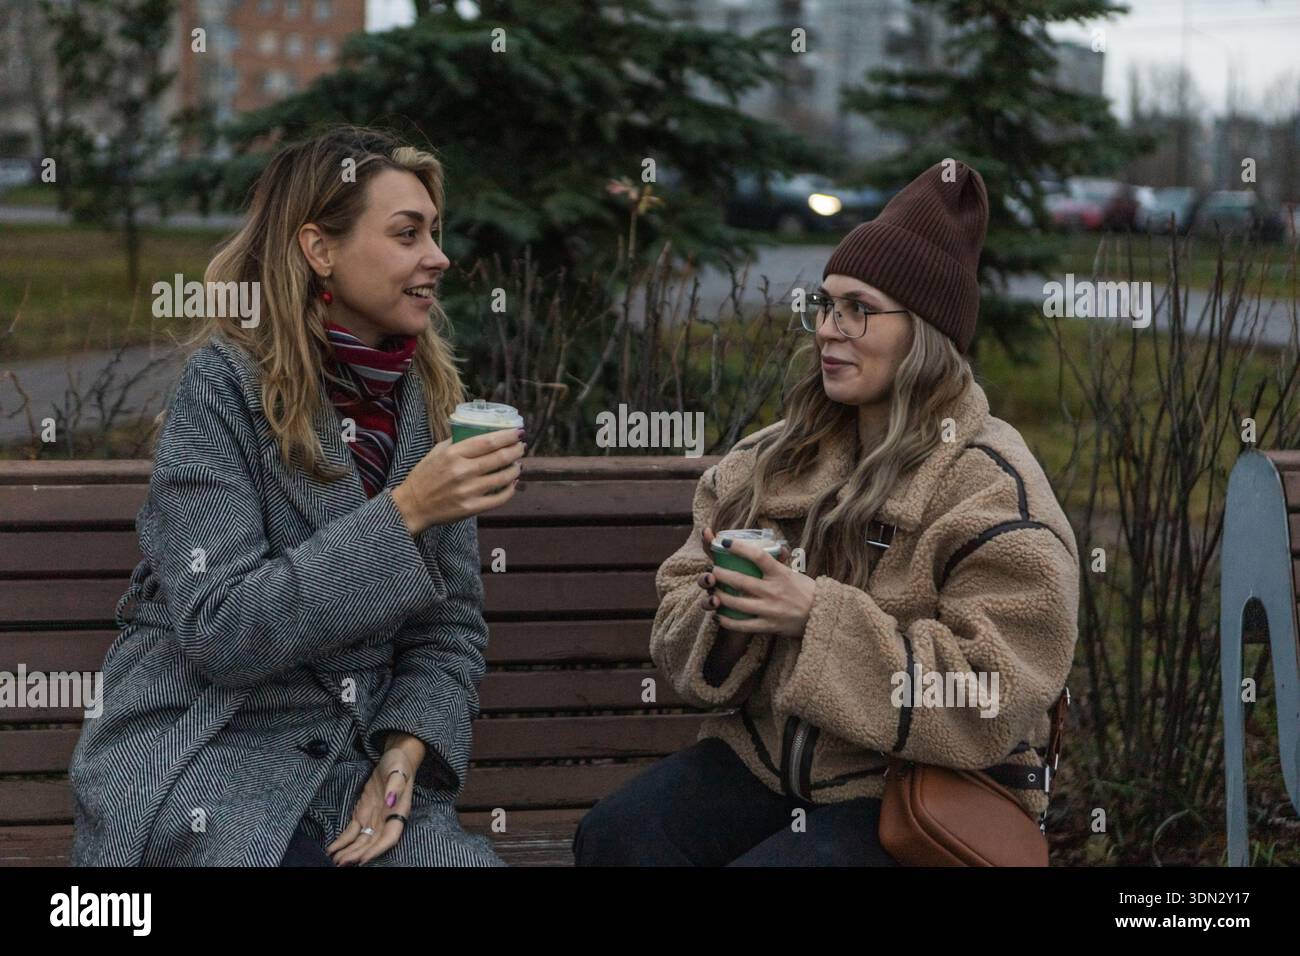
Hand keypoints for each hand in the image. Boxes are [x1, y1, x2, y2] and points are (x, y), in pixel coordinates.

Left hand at [327, 734, 422, 865]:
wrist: (395, 759)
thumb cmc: (399, 764)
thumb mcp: (398, 770)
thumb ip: (395, 786)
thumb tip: (391, 801)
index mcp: (398, 812)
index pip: (389, 837)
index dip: (377, 850)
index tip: (363, 859)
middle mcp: (386, 820)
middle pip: (372, 843)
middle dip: (357, 854)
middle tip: (342, 863)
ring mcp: (374, 819)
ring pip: (361, 841)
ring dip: (349, 852)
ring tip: (335, 860)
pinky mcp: (363, 814)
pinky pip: (352, 832)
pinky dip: (343, 841)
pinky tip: (333, 849)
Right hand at [391, 427, 525, 534]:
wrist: (413, 505)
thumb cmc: (424, 476)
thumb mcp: (436, 452)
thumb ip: (456, 441)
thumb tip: (480, 431)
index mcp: (453, 454)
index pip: (488, 441)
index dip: (508, 436)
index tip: (518, 432)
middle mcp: (462, 471)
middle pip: (499, 457)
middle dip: (516, 450)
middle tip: (522, 446)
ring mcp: (468, 491)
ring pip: (503, 477)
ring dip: (515, 469)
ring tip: (518, 464)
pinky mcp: (471, 508)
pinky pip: (499, 498)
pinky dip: (510, 489)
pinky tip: (512, 482)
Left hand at [697, 527, 812, 637]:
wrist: (821, 615)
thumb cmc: (806, 591)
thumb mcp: (794, 572)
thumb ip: (779, 562)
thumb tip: (773, 547)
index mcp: (780, 574)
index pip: (758, 556)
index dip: (740, 548)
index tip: (726, 542)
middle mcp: (773, 590)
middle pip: (740, 581)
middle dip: (721, 575)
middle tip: (712, 570)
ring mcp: (770, 609)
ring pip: (737, 603)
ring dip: (720, 597)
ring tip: (712, 592)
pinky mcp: (768, 626)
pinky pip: (743, 625)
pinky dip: (728, 621)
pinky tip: (719, 616)